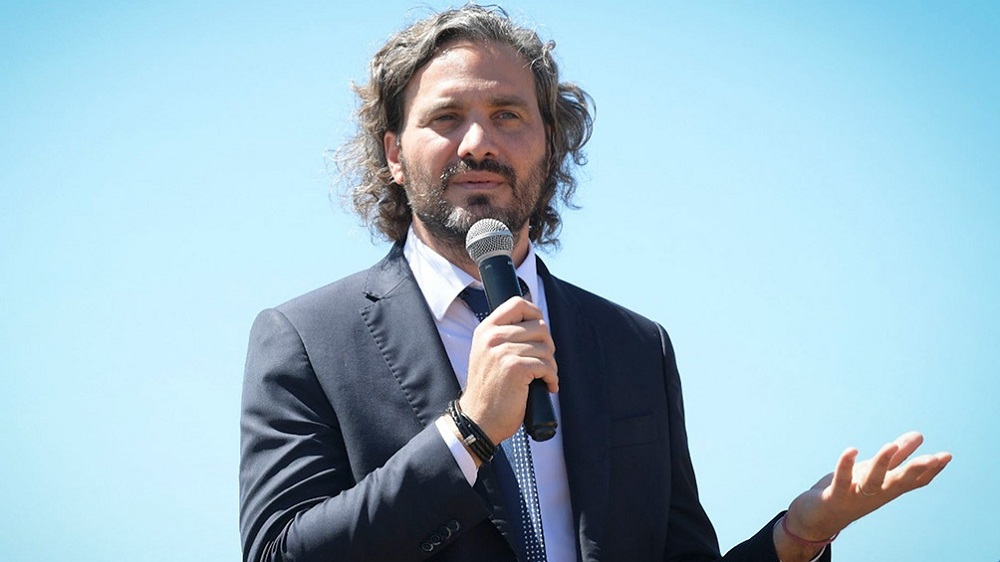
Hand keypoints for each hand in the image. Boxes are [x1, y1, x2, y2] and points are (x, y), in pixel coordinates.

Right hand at [459, 296, 557, 444]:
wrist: (478, 419)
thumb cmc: (488, 390)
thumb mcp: (488, 355)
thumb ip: (505, 337)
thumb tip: (539, 324)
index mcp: (486, 330)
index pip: (517, 303)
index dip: (535, 313)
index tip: (541, 332)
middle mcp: (492, 337)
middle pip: (539, 326)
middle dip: (548, 346)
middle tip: (544, 363)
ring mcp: (503, 352)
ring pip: (545, 348)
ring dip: (551, 366)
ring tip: (545, 377)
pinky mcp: (515, 368)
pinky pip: (546, 365)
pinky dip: (551, 378)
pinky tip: (547, 386)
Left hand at [776, 431, 951, 560]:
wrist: (819, 518)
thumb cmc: (851, 490)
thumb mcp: (875, 470)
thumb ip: (897, 455)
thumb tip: (919, 436)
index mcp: (888, 486)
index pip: (914, 480)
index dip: (931, 469)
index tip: (946, 456)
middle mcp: (877, 493)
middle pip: (900, 481)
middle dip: (917, 469)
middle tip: (936, 456)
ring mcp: (857, 496)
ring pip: (873, 480)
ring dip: (882, 463)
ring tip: (890, 445)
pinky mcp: (836, 495)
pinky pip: (842, 480)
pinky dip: (846, 465)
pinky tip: (851, 450)